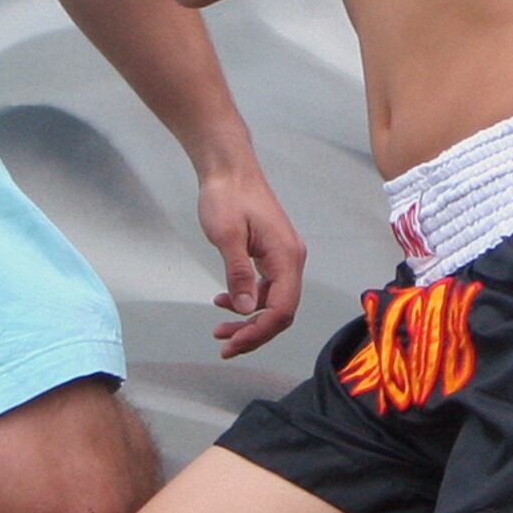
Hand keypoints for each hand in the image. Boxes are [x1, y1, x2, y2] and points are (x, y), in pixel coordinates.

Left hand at [194, 157, 306, 357]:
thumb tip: (247, 309)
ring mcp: (284, 256)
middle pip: (281, 310)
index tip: (232, 343)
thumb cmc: (226, 196)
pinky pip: (268, 288)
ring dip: (250, 320)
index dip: (259, 332)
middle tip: (224, 345)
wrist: (229, 168)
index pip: (282, 309)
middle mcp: (291, 258)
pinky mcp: (273, 253)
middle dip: (254, 332)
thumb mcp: (227, 236)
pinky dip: (249, 301)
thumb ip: (239, 273)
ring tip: (220, 329)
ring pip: (274, 301)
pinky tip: (226, 302)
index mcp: (286, 256)